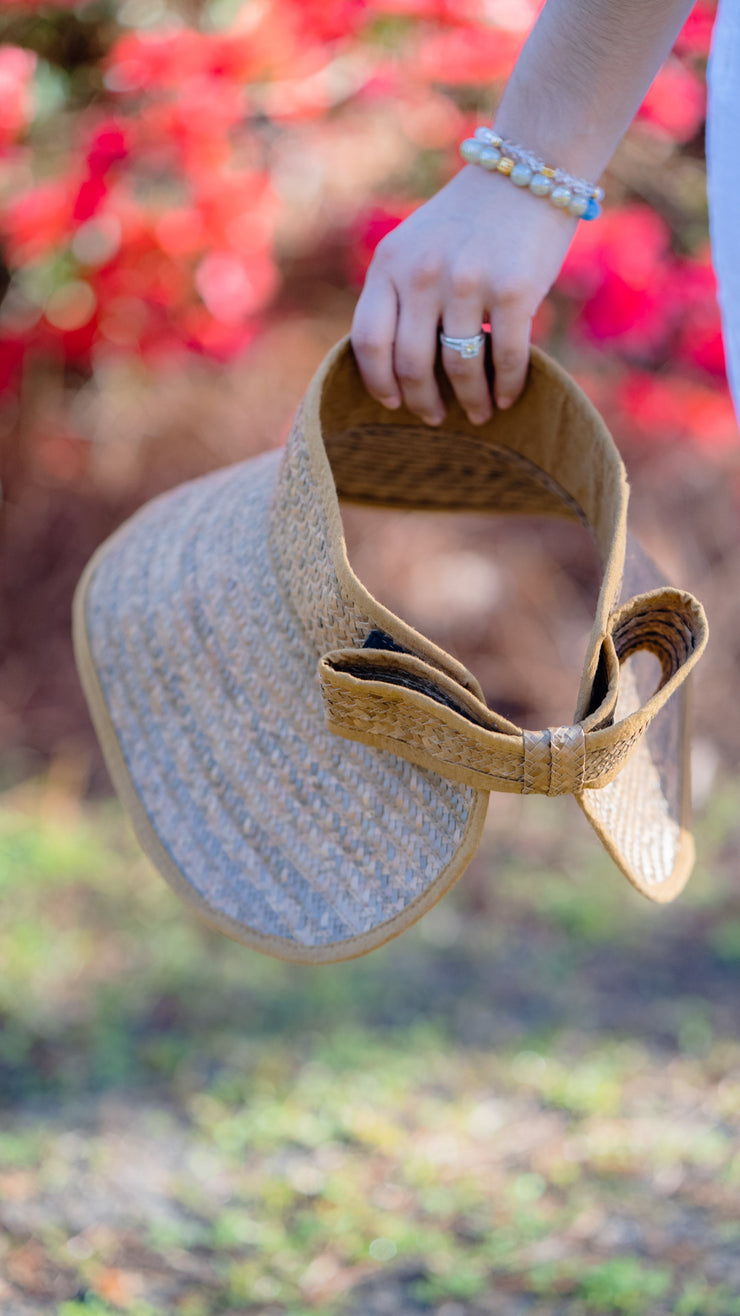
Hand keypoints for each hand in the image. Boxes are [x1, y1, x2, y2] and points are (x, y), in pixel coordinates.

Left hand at [351, 162, 577, 424]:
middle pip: (411, 364)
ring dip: (470, 402)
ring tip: (478, 414)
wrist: (529, 170)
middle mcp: (422, 273)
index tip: (392, 402)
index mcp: (390, 263)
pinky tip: (507, 397)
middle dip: (423, 403)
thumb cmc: (471, 219)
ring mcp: (467, 282)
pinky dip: (506, 386)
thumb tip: (396, 366)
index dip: (378, 381)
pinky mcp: (512, 290)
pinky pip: (505, 358)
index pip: (369, 340)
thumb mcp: (418, 245)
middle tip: (435, 418)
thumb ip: (400, 292)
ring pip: (458, 368)